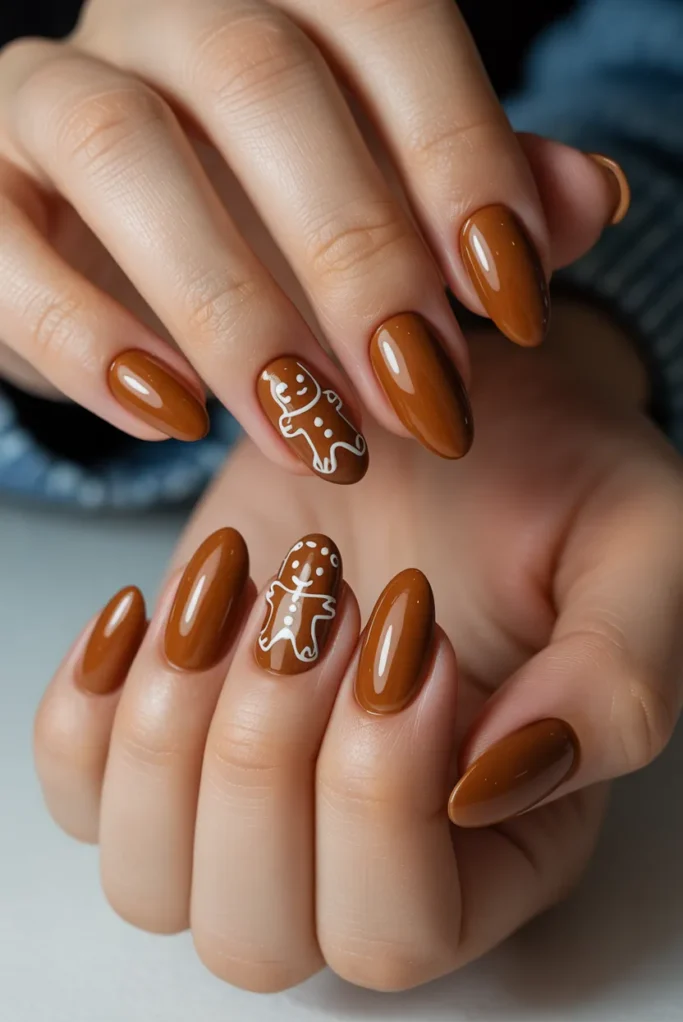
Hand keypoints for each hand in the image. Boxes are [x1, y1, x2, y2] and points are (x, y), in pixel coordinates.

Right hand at [0, 0, 625, 478]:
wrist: (114, 248)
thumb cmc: (271, 225)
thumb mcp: (389, 209)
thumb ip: (481, 195)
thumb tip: (589, 197)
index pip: (388, 27)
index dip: (461, 158)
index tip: (512, 305)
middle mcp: (164, 19)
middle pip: (263, 86)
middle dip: (356, 256)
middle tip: (419, 397)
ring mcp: (53, 91)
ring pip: (126, 152)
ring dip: (232, 309)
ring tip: (309, 432)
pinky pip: (8, 249)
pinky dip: (88, 338)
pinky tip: (171, 416)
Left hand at [34, 300, 681, 992]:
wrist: (433, 399)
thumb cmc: (547, 475)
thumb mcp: (635, 550)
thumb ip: (615, 684)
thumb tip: (487, 788)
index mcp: (496, 843)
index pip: (399, 931)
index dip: (377, 794)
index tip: (408, 620)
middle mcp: (363, 848)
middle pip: (259, 932)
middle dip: (267, 755)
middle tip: (321, 598)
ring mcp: (253, 795)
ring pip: (152, 882)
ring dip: (174, 728)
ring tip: (248, 588)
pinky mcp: (171, 725)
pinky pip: (77, 791)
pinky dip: (88, 704)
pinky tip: (161, 602)